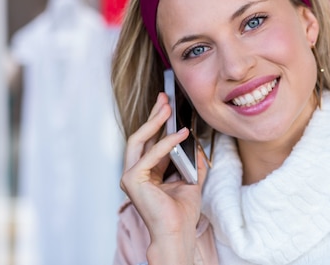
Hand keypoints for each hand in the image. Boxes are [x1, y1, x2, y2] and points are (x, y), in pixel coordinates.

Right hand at [120, 92, 208, 262]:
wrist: (178, 232)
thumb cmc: (182, 212)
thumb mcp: (192, 180)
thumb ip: (193, 162)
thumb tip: (198, 144)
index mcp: (147, 172)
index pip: (150, 140)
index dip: (158, 121)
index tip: (167, 104)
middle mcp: (135, 172)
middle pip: (141, 136)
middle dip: (153, 114)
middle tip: (164, 97)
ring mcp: (130, 176)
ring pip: (139, 140)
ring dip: (154, 121)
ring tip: (167, 107)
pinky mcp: (132, 180)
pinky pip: (150, 155)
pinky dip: (165, 142)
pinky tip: (179, 133)